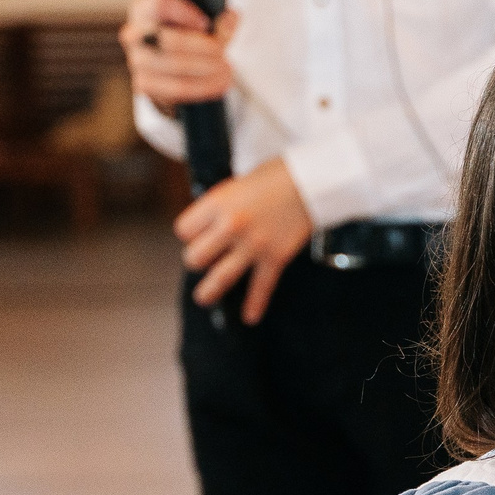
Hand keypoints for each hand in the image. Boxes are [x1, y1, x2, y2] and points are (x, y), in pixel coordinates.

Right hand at [121, 0, 239, 113]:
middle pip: (168, 39)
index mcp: (144, 11)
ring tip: (227, 69)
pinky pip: (177, 87)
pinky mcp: (145, 85)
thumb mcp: (202, 26)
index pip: (160, 5)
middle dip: (202, 46)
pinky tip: (220, 83)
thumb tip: (231, 17)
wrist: (171, 72)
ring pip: (174, 64)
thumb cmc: (184, 40)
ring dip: (206, 68)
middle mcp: (134, 35)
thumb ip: (217, 22)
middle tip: (222, 52)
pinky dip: (204, 86)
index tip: (206, 23)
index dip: (184, 12)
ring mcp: (137, 61)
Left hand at [176, 158, 313, 323]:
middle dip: (197, 259)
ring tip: (204, 298)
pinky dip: (255, 305)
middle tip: (205, 259)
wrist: (311, 181)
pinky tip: (250, 317)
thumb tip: (210, 230)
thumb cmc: (275, 176)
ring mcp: (253, 245)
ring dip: (208, 292)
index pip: (184, 230)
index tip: (198, 234)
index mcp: (218, 203)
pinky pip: (261, 288)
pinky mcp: (275, 258)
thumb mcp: (236, 184)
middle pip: (195, 257)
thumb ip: (220, 207)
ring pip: (219, 278)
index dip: (189, 233)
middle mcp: (231, 226)